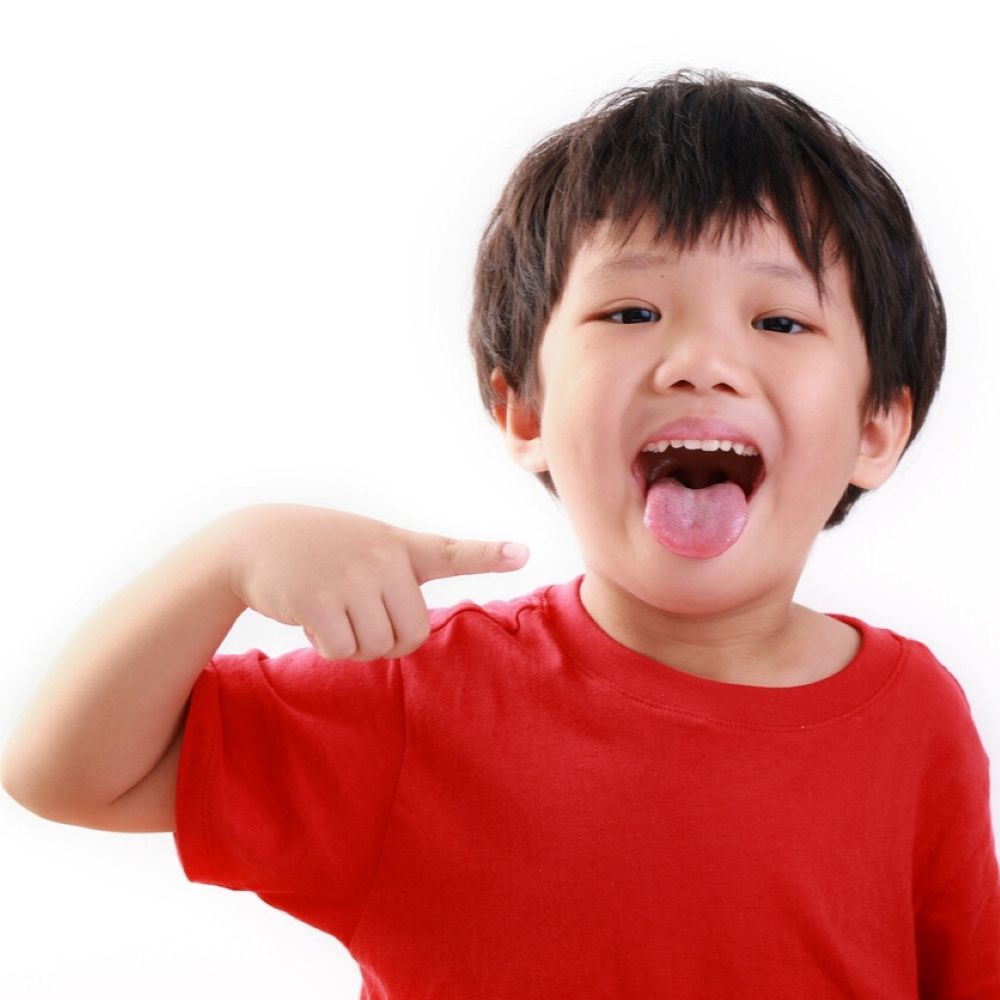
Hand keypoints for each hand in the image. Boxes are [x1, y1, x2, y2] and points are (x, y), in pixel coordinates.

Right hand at [227, 504, 528, 660]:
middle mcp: (383, 558)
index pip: (452, 552)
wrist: (253, 540)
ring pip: (377, 647)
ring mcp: (352, 577)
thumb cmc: (320, 551)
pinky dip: (326, 646)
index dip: (488, 555)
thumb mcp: (366, 549)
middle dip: (385, 639)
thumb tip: (406, 638)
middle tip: (356, 615)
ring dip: (352, 643)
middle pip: (413, 635)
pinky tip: (309, 615)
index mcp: (401, 546)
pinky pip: (342, 651)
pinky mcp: (320, 599)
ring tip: (329, 607)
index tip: (522, 552)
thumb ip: (396, 581)